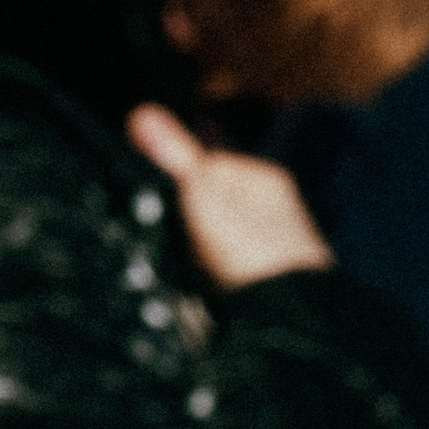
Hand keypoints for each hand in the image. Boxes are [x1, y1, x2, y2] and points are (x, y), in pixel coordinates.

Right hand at [126, 105, 332, 291]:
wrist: (287, 313)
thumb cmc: (253, 251)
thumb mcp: (202, 196)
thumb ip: (174, 157)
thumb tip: (142, 115)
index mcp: (264, 178)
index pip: (203, 167)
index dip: (179, 188)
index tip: (175, 210)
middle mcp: (275, 206)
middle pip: (208, 206)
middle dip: (191, 224)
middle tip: (190, 244)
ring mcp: (273, 243)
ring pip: (215, 239)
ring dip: (202, 253)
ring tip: (205, 269)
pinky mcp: (267, 276)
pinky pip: (225, 268)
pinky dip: (215, 276)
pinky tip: (216, 286)